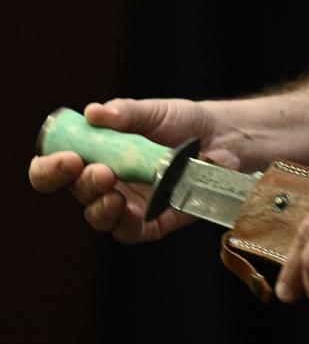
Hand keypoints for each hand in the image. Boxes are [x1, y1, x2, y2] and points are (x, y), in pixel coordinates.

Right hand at [29, 99, 240, 243]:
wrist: (223, 138)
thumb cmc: (183, 123)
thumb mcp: (153, 112)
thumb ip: (125, 113)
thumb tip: (93, 113)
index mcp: (99, 154)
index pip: (60, 166)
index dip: (51, 166)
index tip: (66, 157)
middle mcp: (109, 181)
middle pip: (78, 192)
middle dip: (81, 183)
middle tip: (100, 171)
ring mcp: (131, 203)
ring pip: (100, 216)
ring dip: (99, 207)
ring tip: (113, 191)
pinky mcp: (154, 221)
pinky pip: (132, 231)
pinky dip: (126, 224)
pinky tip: (130, 211)